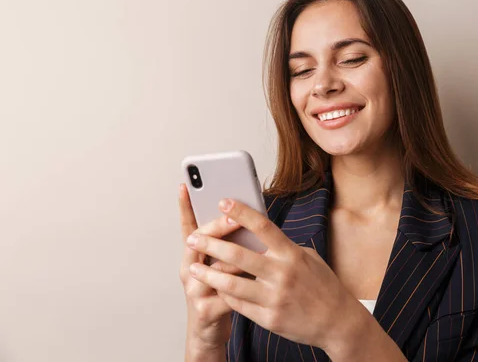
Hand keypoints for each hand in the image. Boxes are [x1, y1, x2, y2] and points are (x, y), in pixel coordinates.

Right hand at [178, 184, 244, 352]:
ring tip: (247, 248)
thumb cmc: (221, 292)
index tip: (185, 186)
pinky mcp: (205, 310)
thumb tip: (248, 221)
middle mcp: (190, 270)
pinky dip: (239, 286)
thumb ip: (231, 245)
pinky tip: (252, 280)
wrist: (209, 331)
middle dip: (216, 227)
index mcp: (194, 256)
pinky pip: (224, 294)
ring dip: (230, 257)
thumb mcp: (222, 265)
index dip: (185, 207)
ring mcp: (194, 290)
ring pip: (211, 268)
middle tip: (232, 216)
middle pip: (198, 241)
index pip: (189, 226)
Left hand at [185, 198, 366, 350]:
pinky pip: (238, 304)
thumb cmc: (323, 286)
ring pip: (231, 283)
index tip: (222, 202)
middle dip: (211, 244)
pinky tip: (215, 288)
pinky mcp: (269, 318)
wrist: (337, 322)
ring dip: (208, 274)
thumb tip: (257, 236)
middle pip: (238, 254)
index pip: (262, 226)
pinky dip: (224, 294)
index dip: (240, 212)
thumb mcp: (307, 258)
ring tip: (193, 268)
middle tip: (193, 237)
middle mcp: (282, 274)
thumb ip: (282, 248)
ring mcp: (274, 298)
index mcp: (292, 254)